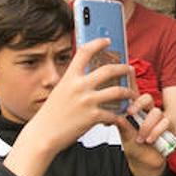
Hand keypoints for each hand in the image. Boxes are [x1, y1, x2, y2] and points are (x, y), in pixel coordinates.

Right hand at [22, 38, 133, 153]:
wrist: (43, 135)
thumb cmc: (51, 116)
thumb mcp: (60, 91)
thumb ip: (73, 83)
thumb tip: (86, 77)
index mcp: (69, 77)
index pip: (84, 52)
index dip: (98, 43)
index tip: (107, 41)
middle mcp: (79, 86)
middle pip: (109, 70)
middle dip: (123, 68)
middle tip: (129, 69)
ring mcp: (87, 101)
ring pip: (118, 91)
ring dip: (129, 92)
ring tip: (132, 93)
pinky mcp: (93, 117)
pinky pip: (114, 114)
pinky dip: (120, 116)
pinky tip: (121, 117)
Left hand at [115, 92, 170, 175]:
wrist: (144, 163)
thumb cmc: (135, 147)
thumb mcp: (125, 135)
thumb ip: (122, 124)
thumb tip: (115, 115)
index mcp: (137, 112)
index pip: (136, 96)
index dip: (132, 91)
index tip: (127, 100)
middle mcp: (148, 113)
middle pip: (148, 98)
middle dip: (139, 104)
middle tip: (130, 113)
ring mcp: (160, 119)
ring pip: (156, 112)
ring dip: (147, 126)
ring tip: (141, 138)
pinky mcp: (169, 127)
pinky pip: (166, 123)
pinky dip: (156, 132)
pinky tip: (150, 140)